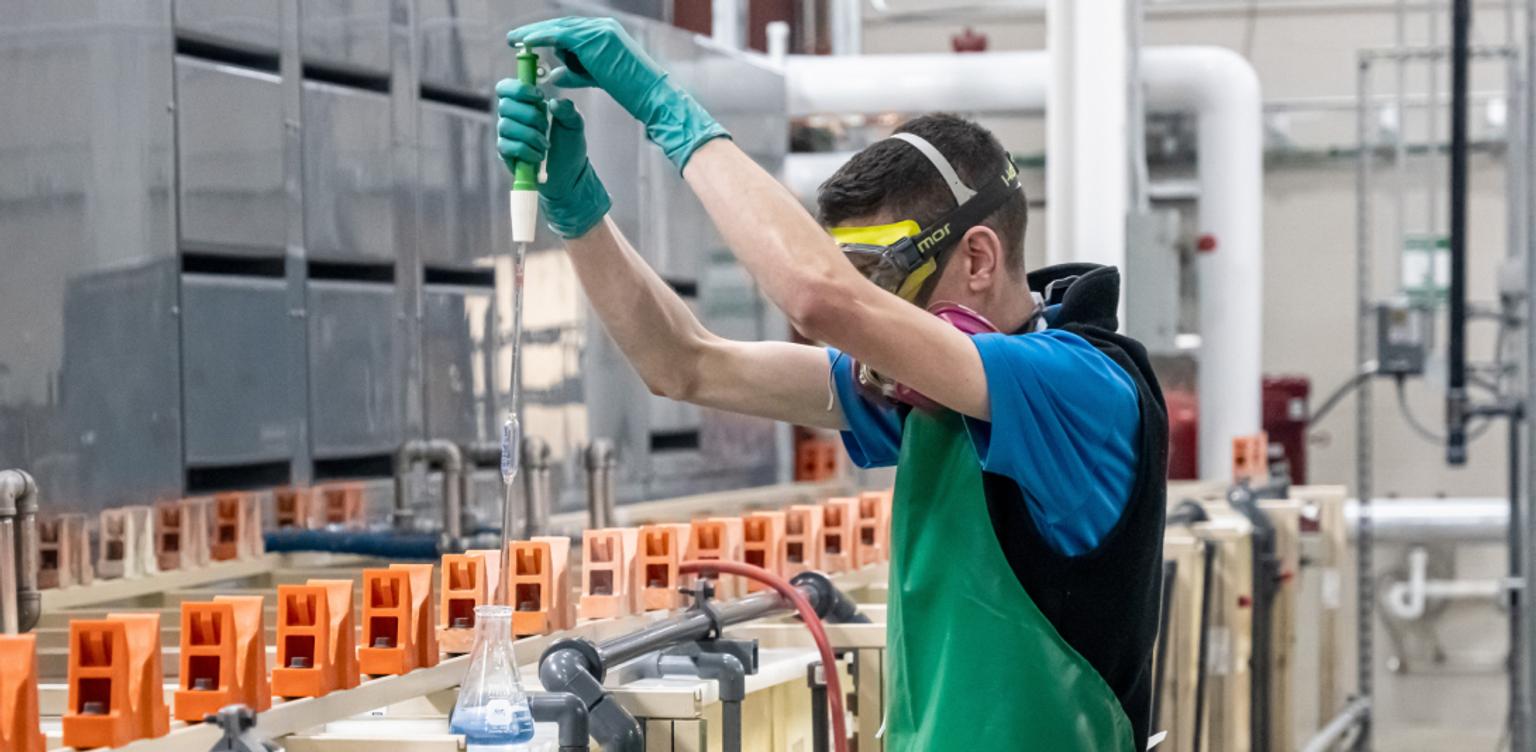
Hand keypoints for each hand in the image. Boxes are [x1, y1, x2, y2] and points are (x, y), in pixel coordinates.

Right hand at [496, 80, 610, 238]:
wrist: (569, 174)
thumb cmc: (569, 146)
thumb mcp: (575, 125)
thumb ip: (568, 110)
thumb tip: (554, 103)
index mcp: (525, 104)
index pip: (506, 88)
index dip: (519, 89)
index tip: (540, 97)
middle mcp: (512, 117)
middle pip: (505, 105)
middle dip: (530, 116)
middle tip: (546, 126)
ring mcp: (507, 135)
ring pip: (506, 126)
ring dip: (530, 135)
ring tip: (546, 144)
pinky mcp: (506, 154)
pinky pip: (507, 146)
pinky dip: (526, 150)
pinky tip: (539, 156)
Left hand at [508, 16, 729, 171]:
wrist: (649, 93)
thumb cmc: (628, 89)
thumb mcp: (594, 77)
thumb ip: (573, 72)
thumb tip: (551, 73)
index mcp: (603, 32)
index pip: (568, 31)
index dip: (546, 35)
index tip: (526, 41)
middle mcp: (601, 26)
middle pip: (561, 26)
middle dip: (535, 32)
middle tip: (513, 38)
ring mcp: (599, 30)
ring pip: (559, 29)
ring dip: (535, 35)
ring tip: (516, 41)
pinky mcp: (594, 39)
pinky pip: (561, 35)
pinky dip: (541, 37)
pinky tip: (526, 42)